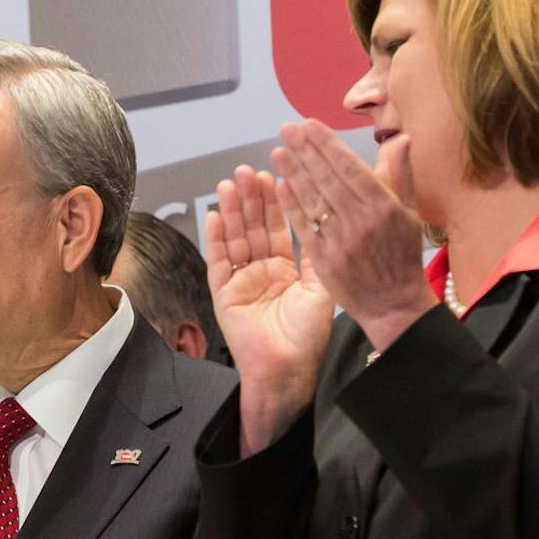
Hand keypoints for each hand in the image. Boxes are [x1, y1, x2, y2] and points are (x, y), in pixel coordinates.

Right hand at [206, 165, 331, 452]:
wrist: (288, 368)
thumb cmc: (308, 336)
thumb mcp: (320, 287)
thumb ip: (316, 255)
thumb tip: (323, 221)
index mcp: (285, 271)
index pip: (278, 228)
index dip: (275, 203)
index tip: (274, 175)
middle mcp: (262, 272)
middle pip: (254, 228)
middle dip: (250, 199)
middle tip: (247, 171)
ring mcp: (241, 281)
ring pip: (235, 238)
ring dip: (231, 211)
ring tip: (229, 184)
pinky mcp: (223, 293)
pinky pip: (218, 261)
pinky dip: (216, 238)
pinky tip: (214, 215)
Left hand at [270, 121, 433, 350]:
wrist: (394, 305)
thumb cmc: (402, 256)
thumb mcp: (411, 213)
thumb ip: (401, 174)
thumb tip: (398, 138)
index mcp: (384, 207)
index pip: (350, 168)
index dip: (327, 145)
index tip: (309, 125)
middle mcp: (361, 222)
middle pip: (328, 180)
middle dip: (305, 152)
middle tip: (288, 130)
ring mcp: (340, 242)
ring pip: (313, 201)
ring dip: (293, 174)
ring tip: (278, 152)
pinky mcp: (324, 260)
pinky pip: (303, 227)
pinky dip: (291, 206)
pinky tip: (280, 186)